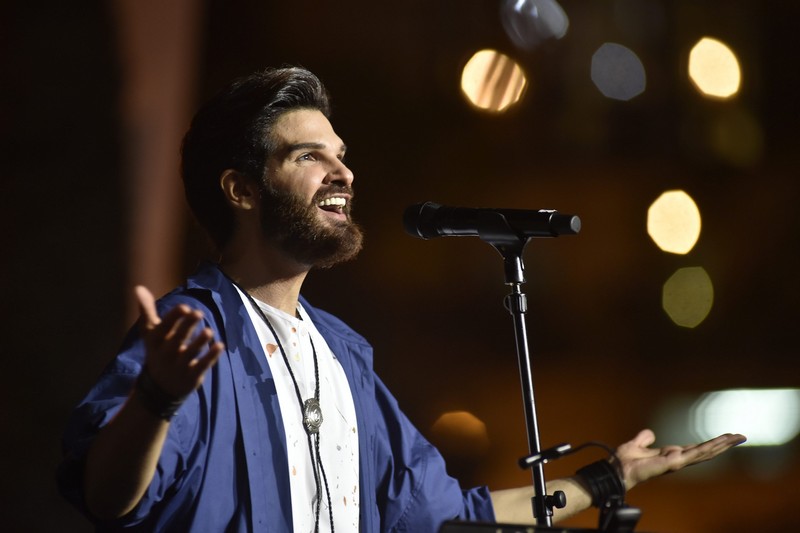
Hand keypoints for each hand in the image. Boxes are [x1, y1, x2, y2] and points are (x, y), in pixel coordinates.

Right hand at [135, 285, 223, 397]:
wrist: (159, 388)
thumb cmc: (158, 352)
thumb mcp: (150, 334)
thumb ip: (147, 311)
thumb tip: (138, 288)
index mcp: (156, 341)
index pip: (164, 327)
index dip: (174, 317)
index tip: (184, 307)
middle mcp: (167, 353)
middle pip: (178, 338)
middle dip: (187, 326)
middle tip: (198, 312)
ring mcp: (179, 366)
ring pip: (190, 352)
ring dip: (199, 342)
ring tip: (209, 330)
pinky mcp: (191, 376)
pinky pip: (202, 365)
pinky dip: (211, 356)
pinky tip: (220, 345)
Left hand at [616, 429, 745, 489]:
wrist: (617, 469)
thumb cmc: (624, 461)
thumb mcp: (636, 445)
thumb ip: (644, 439)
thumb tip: (650, 433)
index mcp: (670, 455)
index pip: (695, 449)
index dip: (710, 444)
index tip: (725, 437)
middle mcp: (677, 459)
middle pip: (705, 451)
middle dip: (722, 444)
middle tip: (740, 436)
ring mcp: (676, 462)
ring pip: (704, 452)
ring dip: (721, 445)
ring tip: (736, 438)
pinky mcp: (672, 463)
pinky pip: (693, 454)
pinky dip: (707, 448)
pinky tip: (719, 443)